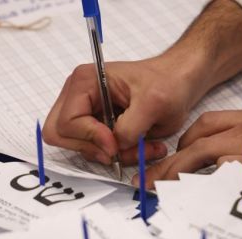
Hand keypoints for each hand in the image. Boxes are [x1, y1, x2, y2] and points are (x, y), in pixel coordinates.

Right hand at [42, 57, 195, 165]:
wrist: (179, 82)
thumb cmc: (167, 82)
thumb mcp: (154, 103)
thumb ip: (130, 127)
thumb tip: (113, 146)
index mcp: (85, 81)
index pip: (67, 121)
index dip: (90, 137)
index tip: (114, 144)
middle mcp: (79, 96)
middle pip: (62, 136)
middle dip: (92, 148)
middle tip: (119, 150)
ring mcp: (86, 112)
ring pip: (81, 147)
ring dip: (112, 154)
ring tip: (142, 147)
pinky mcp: (97, 126)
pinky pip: (96, 150)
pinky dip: (118, 154)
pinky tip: (140, 145)